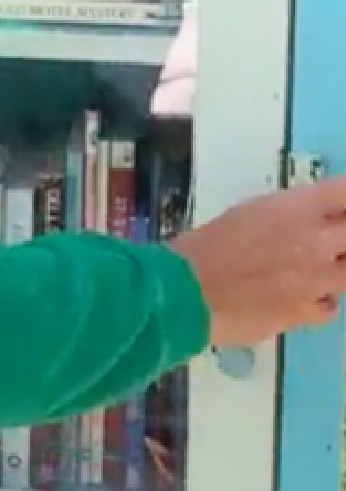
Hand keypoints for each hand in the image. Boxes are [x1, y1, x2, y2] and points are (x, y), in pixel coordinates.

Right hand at [168, 175, 345, 345]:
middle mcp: (317, 242)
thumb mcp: (246, 214)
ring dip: (340, 268)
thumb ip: (287, 215)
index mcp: (297, 209)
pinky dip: (320, 301)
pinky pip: (330, 305)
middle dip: (345, 233)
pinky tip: (301, 298)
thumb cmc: (203, 247)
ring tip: (317, 268)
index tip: (339, 209)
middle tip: (331, 239)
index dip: (345, 201)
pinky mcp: (307, 312)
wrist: (183, 293)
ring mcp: (317, 280)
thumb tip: (306, 220)